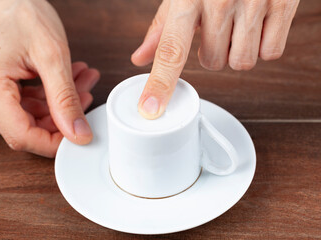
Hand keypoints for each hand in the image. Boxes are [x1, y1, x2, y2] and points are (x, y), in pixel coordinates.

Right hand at [0, 0, 99, 156]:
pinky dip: (50, 98)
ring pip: (29, 118)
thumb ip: (66, 99)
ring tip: (81, 82)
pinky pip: (24, 107)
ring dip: (60, 105)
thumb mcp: (53, 56)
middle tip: (86, 95)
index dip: (54, 142)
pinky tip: (69, 82)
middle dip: (62, 117)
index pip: (22, 135)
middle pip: (26, 129)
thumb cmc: (23, 15)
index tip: (80, 136)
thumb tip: (79, 133)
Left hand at [131, 0, 298, 118]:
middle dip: (212, 51)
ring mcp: (254, 3)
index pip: (171, 50)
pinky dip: (262, 45)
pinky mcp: (282, 5)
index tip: (151, 108)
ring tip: (236, 24)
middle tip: (216, 28)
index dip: (161, 83)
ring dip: (236, 51)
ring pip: (241, 62)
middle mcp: (220, 1)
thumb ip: (162, 28)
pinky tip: (256, 24)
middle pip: (212, 63)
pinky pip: (270, 53)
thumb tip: (141, 58)